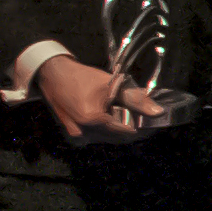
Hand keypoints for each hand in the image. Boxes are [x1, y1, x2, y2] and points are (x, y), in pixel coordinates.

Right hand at [38, 55, 161, 145]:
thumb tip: (158, 112)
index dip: (141, 124)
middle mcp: (83, 132)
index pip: (126, 131)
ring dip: (118, 126)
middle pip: (117, 135)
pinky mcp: (73, 132)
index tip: (151, 118)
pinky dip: (106, 126)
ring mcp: (76, 134)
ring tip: (123, 111)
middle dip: (131, 126)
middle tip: (139, 113)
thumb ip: (135, 100)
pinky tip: (109, 114)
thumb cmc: (81, 77)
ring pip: (107, 136)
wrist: (53, 75)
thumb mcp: (111, 85)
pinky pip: (97, 134)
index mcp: (92, 121)